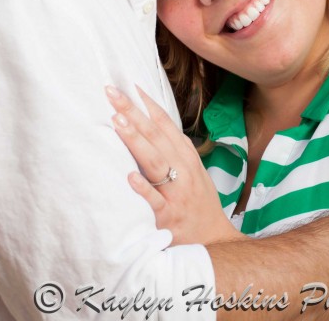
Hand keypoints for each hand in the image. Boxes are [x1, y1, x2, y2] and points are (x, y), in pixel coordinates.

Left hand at [106, 85, 238, 245]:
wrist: (215, 243)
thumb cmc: (200, 204)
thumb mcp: (194, 170)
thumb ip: (175, 148)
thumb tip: (154, 122)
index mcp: (186, 157)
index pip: (165, 124)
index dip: (148, 104)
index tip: (130, 85)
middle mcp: (182, 170)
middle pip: (155, 136)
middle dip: (133, 112)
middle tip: (112, 93)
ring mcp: (176, 192)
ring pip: (154, 161)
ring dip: (135, 140)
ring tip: (117, 121)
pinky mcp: (168, 216)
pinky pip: (154, 201)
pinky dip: (143, 188)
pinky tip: (129, 176)